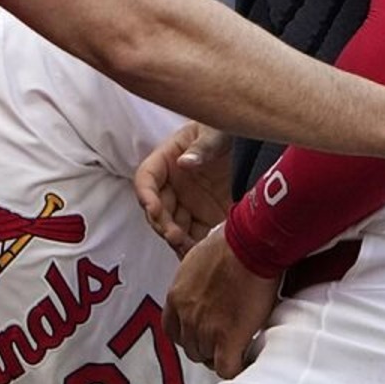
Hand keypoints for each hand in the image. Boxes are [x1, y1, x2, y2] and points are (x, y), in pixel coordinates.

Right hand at [135, 122, 232, 255]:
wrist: (239, 142)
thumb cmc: (219, 129)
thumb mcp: (213, 132)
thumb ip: (202, 146)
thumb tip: (185, 163)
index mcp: (164, 161)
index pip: (145, 179)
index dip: (145, 195)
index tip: (152, 207)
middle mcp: (170, 186)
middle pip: (158, 210)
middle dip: (163, 225)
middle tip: (175, 236)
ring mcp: (185, 203)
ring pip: (174, 227)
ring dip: (178, 240)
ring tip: (190, 250)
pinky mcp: (203, 216)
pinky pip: (196, 235)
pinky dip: (197, 246)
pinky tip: (204, 254)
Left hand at [164, 228, 277, 379]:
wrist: (249, 245)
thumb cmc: (230, 243)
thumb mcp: (198, 259)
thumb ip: (196, 282)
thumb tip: (207, 286)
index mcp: (177, 296)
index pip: (172, 330)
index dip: (189, 334)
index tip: (203, 333)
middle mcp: (186, 316)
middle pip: (190, 347)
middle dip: (206, 346)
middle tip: (225, 340)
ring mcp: (205, 329)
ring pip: (207, 358)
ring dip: (222, 355)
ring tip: (239, 347)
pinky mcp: (227, 339)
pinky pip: (226, 368)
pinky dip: (236, 369)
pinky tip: (245, 362)